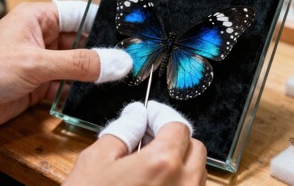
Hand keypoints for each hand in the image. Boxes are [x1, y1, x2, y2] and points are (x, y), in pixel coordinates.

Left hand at [0, 1, 130, 146]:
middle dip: (101, 54)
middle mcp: (42, 38)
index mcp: (38, 18)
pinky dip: (78, 92)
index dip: (103, 23)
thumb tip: (116, 62)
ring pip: (76, 66)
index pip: (79, 15)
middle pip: (81, 42)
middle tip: (127, 65)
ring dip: (91, 75)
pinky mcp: (39, 85)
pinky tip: (93, 97)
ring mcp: (41, 62)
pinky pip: (66, 85)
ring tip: (117, 81)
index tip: (127, 36)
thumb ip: (79, 64)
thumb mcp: (36, 63)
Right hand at [64, 101, 206, 185]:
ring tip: (148, 165)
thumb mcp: (96, 161)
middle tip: (149, 139)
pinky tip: (153, 184)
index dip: (163, 116)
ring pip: (197, 172)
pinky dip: (178, 182)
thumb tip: (137, 115)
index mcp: (163, 163)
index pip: (178, 126)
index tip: (151, 115)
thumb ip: (123, 130)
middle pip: (195, 148)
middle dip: (175, 139)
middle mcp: (184, 184)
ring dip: (179, 162)